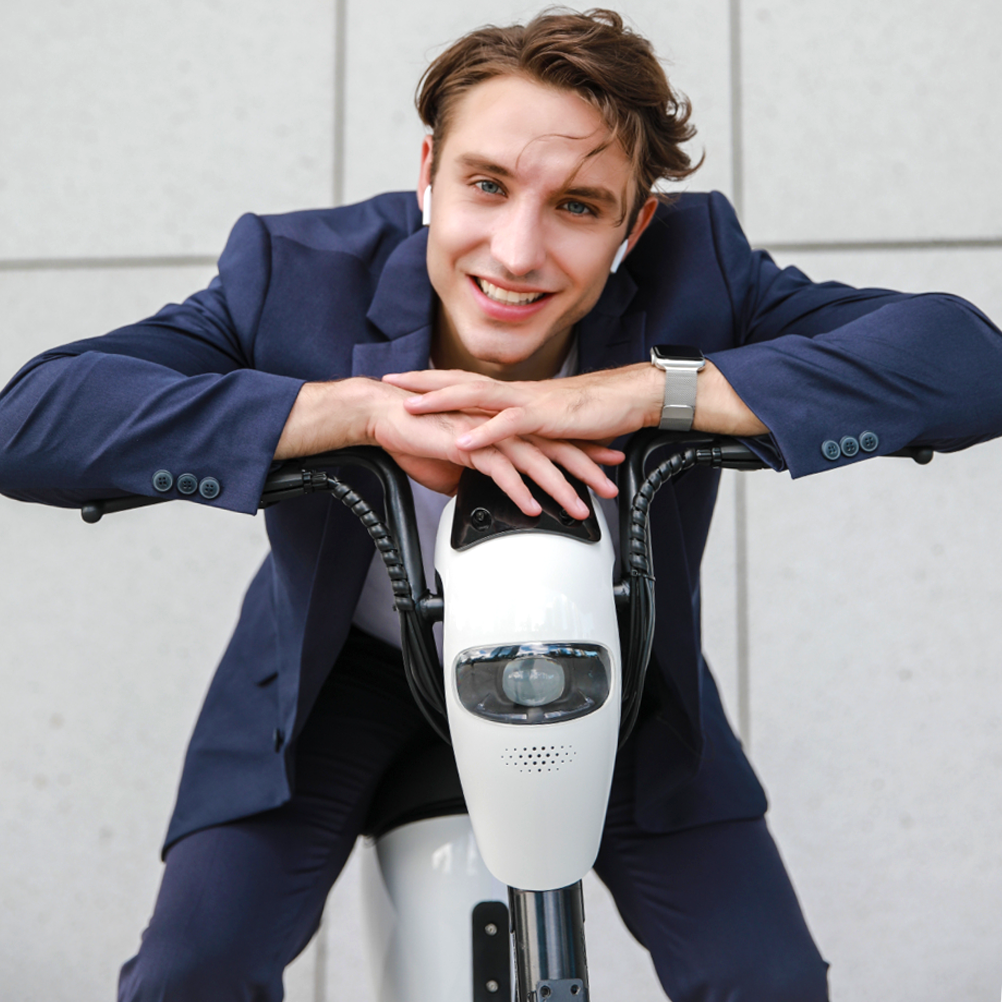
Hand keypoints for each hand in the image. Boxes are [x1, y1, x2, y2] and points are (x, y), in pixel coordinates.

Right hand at [275, 378, 620, 517]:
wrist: (385, 416)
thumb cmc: (418, 435)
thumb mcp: (456, 462)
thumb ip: (477, 475)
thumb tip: (485, 495)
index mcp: (502, 427)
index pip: (550, 440)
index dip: (581, 451)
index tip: (607, 464)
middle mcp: (500, 427)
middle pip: (553, 449)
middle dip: (586, 470)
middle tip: (610, 489)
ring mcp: (486, 434)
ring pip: (534, 462)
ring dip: (559, 488)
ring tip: (578, 510)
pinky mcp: (467, 445)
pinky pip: (499, 471)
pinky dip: (519, 491)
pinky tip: (533, 508)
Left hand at [383, 359, 769, 443]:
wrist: (630, 399)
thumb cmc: (592, 413)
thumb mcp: (548, 426)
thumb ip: (522, 433)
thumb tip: (501, 444)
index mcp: (514, 393)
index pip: (464, 381)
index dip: (431, 380)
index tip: (402, 380)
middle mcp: (516, 392)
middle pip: (459, 380)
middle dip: (422, 381)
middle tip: (388, 381)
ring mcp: (529, 402)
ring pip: (476, 397)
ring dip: (440, 401)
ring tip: (409, 408)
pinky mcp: (546, 418)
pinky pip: (509, 426)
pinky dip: (483, 432)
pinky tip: (462, 440)